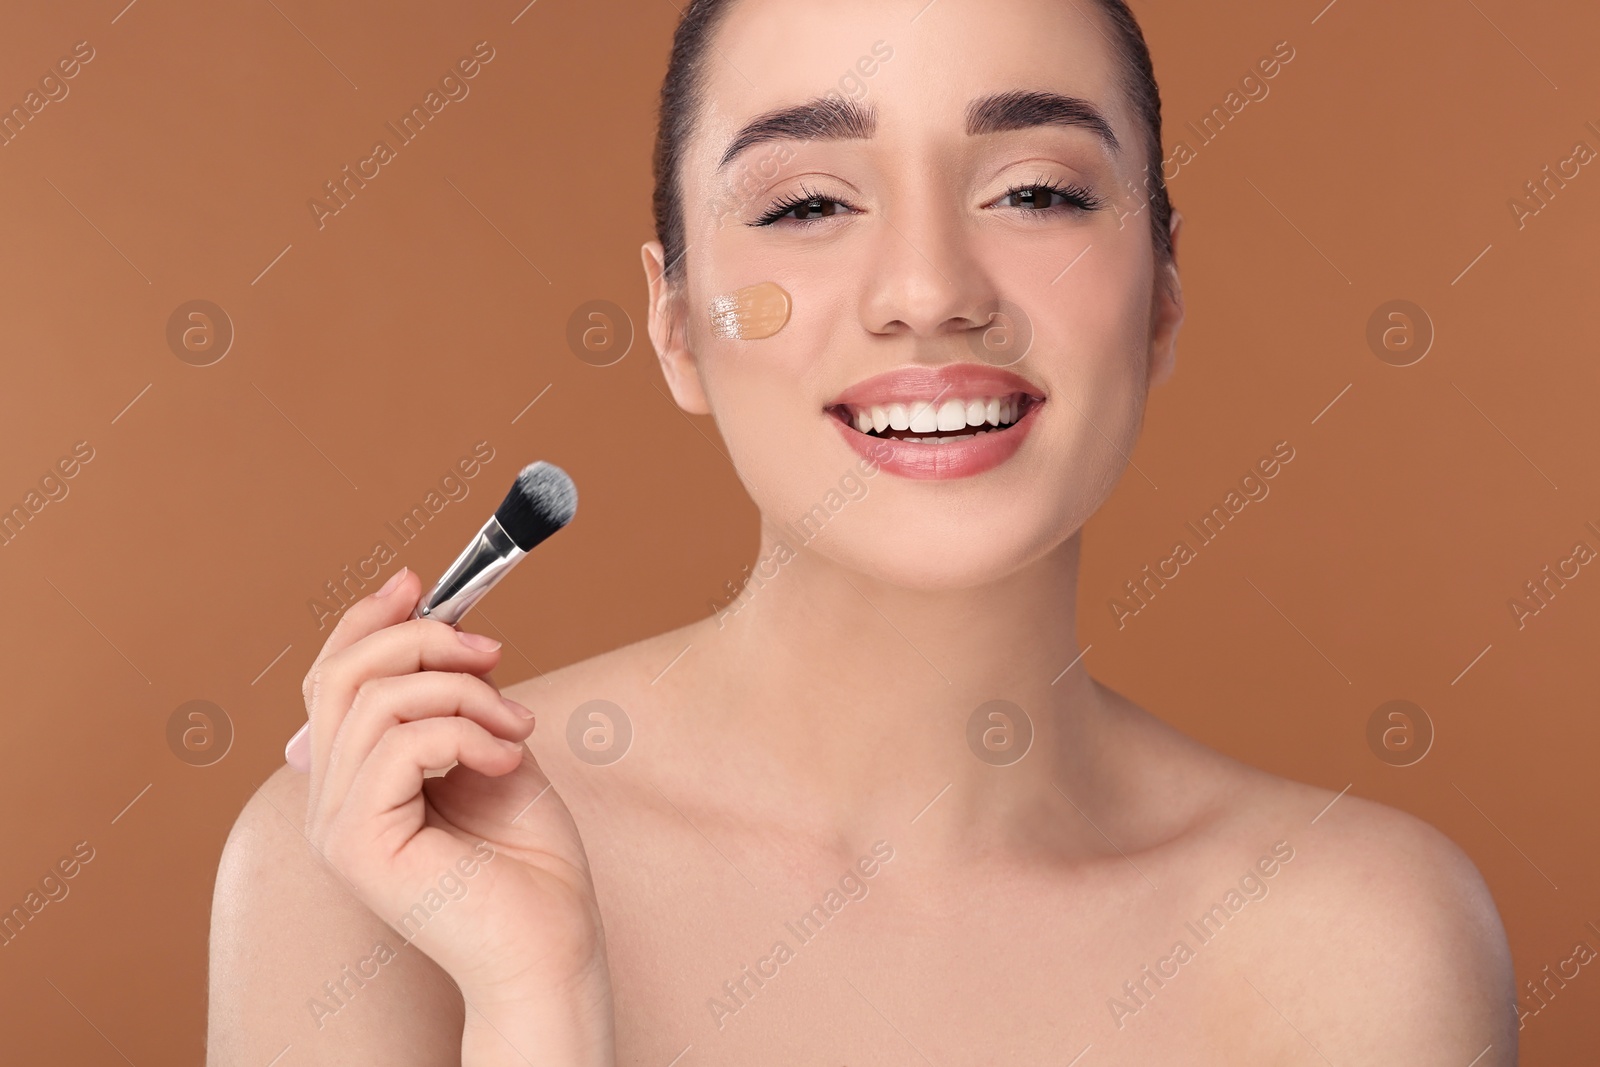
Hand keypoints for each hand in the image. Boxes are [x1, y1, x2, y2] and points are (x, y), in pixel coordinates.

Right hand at [285, 567, 613, 1063]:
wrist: (551, 943)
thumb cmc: (530, 860)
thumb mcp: (491, 748)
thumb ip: (455, 697)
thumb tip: (443, 628)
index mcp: (355, 779)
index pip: (332, 678)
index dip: (368, 621)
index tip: (419, 582)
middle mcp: (329, 802)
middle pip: (341, 676)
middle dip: (421, 640)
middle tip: (493, 652)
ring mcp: (336, 825)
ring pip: (377, 702)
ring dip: (463, 693)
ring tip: (515, 727)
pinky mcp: (358, 844)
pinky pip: (401, 743)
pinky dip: (466, 732)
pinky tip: (507, 757)